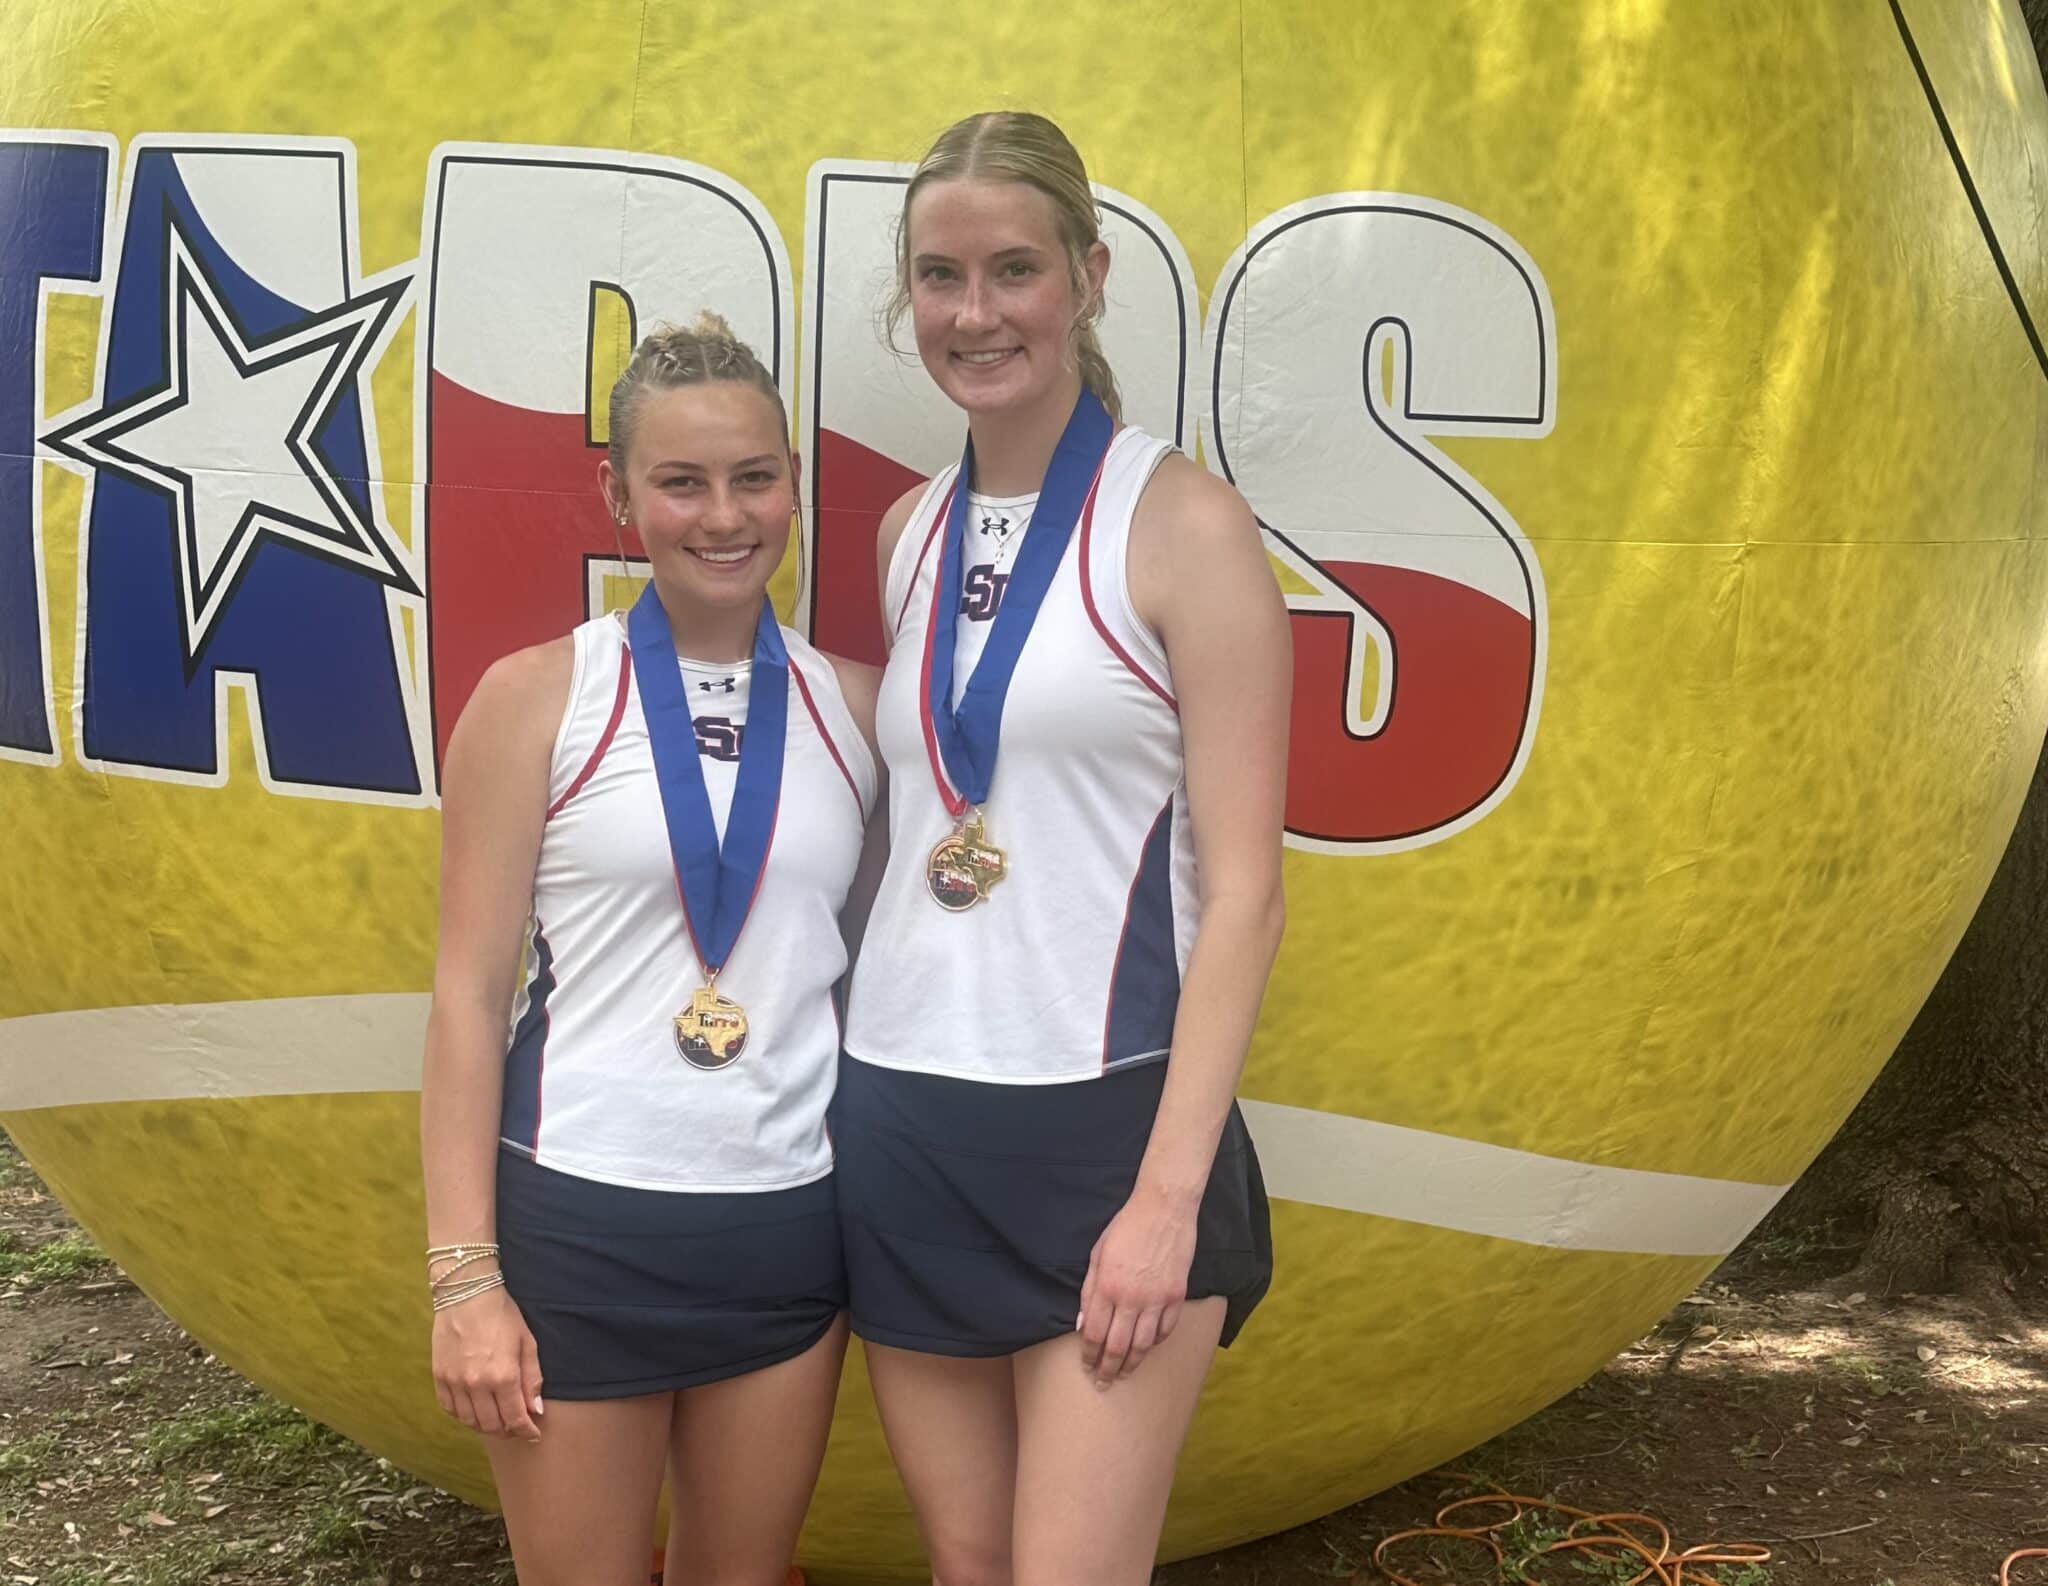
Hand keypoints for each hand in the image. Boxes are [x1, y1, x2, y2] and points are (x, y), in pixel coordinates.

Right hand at [432, 1284, 544, 1440]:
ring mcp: (455, 1382)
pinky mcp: (439, 1377)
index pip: (515, 1419)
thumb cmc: (502, 1314)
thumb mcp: (527, 1342)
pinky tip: (474, 1409)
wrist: (466, 1293)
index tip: (532, 1434)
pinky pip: (450, 1409)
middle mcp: (477, 1384)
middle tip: (516, 1426)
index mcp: (503, 1376)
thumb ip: (532, 1378)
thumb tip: (535, 1410)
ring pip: (470, 1421)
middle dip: (508, 1431)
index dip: (526, 1431)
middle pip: (492, 1425)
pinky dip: (463, 1415)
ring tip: (497, 1419)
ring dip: (485, 1426)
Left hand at [1076, 1184, 1197, 1385]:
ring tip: (1124, 1374)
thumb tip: (1083, 1325)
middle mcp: (1131, 1298)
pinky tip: (1147, 1348)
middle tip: (1103, 1383)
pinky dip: (1155, 1343)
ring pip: (1143, 1345)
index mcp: (1107, 1287)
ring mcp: (1157, 1299)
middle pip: (1118, 1347)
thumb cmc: (1125, 1227)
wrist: (1163, 1209)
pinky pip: (1165, 1329)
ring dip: (1132, 1364)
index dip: (1089, 1355)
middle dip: (1108, 1370)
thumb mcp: (1097, 1254)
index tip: (1086, 1366)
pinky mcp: (1176, 1296)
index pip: (1095, 1334)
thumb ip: (1089, 1292)